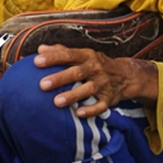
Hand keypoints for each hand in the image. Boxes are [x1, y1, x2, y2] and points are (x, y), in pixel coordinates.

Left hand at [34, 44, 158, 117]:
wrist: (125, 76)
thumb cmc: (95, 64)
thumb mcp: (82, 54)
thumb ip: (61, 51)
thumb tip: (40, 49)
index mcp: (87, 56)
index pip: (68, 54)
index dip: (53, 57)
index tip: (36, 61)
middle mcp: (95, 68)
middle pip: (77, 72)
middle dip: (60, 78)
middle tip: (42, 84)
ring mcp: (103, 84)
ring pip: (87, 89)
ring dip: (72, 95)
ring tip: (56, 102)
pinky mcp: (108, 98)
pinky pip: (100, 106)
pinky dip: (91, 110)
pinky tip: (79, 113)